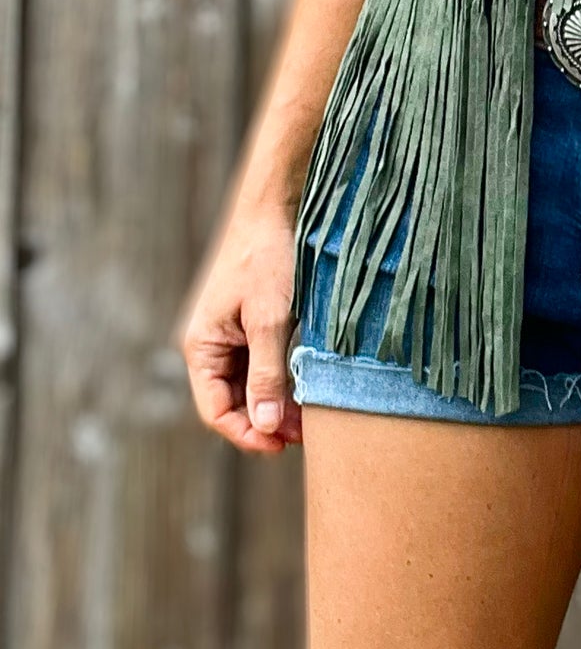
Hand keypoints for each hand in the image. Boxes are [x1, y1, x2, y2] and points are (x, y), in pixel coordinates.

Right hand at [175, 200, 304, 454]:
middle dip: (265, 420)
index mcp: (202, 346)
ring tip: (310, 414)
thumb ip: (267, 373)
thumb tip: (265, 426)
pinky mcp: (253, 319)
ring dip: (277, 400)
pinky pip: (263, 359)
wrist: (276, 202)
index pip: (216, 411)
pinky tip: (308, 383)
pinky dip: (283, 375)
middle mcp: (211, 343)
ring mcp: (232, 331)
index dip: (248, 433)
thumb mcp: (270, 318)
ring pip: (251, 382)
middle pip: (233, 400)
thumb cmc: (267, 255)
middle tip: (304, 434)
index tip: (282, 446)